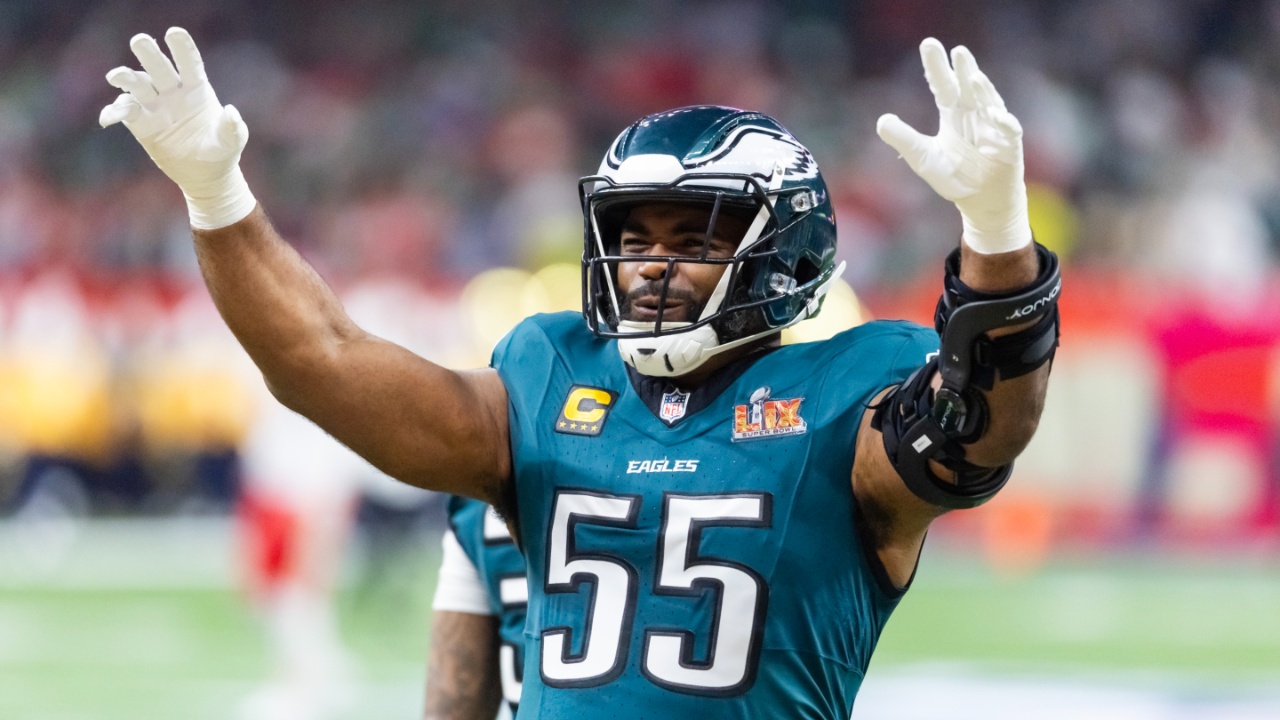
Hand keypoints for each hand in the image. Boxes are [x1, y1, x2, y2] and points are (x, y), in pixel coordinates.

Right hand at [100, 27, 255, 229]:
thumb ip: (232, 127)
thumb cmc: (222, 152)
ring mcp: (155, 105)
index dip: (182, 48)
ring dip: (126, 77)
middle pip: (159, 66)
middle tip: (140, 41)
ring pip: (137, 83)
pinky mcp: (141, 123)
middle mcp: (174, 91)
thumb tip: (231, 112)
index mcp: (198, 89)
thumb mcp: (232, 141)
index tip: (173, 33)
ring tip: (117, 77)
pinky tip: (109, 119)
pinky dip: (114, 111)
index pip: (189, 63)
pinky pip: (124, 111)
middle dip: (149, 53)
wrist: (204, 175)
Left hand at [877, 38, 1029, 254]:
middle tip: (956, 50)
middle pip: (967, 87)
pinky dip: (1002, 121)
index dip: (936, 68)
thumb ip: (904, 139)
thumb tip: (882, 121)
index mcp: (953, 114)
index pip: (943, 86)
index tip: (928, 46)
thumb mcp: (923, 157)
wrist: (980, 201)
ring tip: (973, 74)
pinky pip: (1007, 129)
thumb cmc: (954, 176)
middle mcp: (974, 114)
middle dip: (963, 68)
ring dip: (982, 89)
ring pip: (988, 102)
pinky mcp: (1009, 144)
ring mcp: (993, 127)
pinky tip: (994, 113)